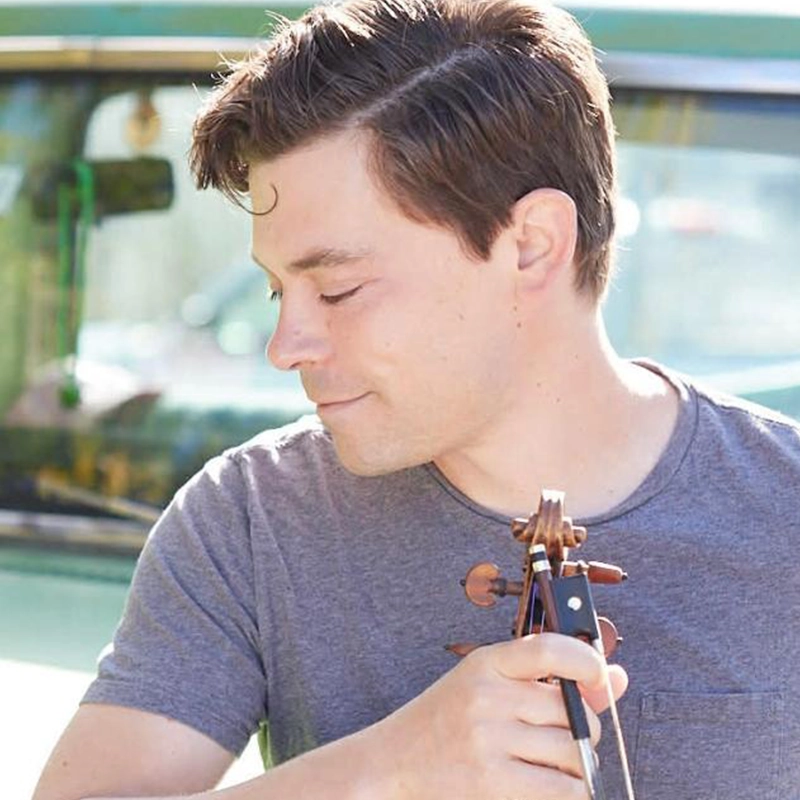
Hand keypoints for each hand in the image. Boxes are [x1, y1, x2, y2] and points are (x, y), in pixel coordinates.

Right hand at [372, 633, 627, 799]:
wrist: (392, 763)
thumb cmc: (447, 722)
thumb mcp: (487, 687)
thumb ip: (549, 680)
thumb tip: (615, 676)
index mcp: (485, 663)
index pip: (547, 649)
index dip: (585, 660)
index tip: (600, 674)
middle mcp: (486, 697)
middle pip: (571, 710)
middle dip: (582, 729)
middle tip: (562, 739)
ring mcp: (488, 741)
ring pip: (574, 751)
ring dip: (578, 764)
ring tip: (553, 765)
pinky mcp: (492, 784)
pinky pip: (564, 789)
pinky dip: (573, 791)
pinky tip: (556, 787)